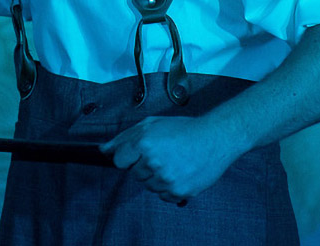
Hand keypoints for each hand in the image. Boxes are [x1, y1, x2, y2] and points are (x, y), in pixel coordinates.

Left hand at [100, 115, 243, 202]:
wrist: (215, 138)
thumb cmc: (184, 129)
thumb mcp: (151, 125)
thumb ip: (124, 137)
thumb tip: (104, 150)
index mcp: (144, 143)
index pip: (120, 161)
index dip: (130, 156)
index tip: (141, 152)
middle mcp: (153, 163)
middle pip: (135, 174)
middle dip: (145, 165)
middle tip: (164, 154)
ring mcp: (166, 179)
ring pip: (149, 186)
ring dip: (157, 177)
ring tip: (174, 162)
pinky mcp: (179, 191)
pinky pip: (164, 195)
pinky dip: (170, 187)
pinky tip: (180, 172)